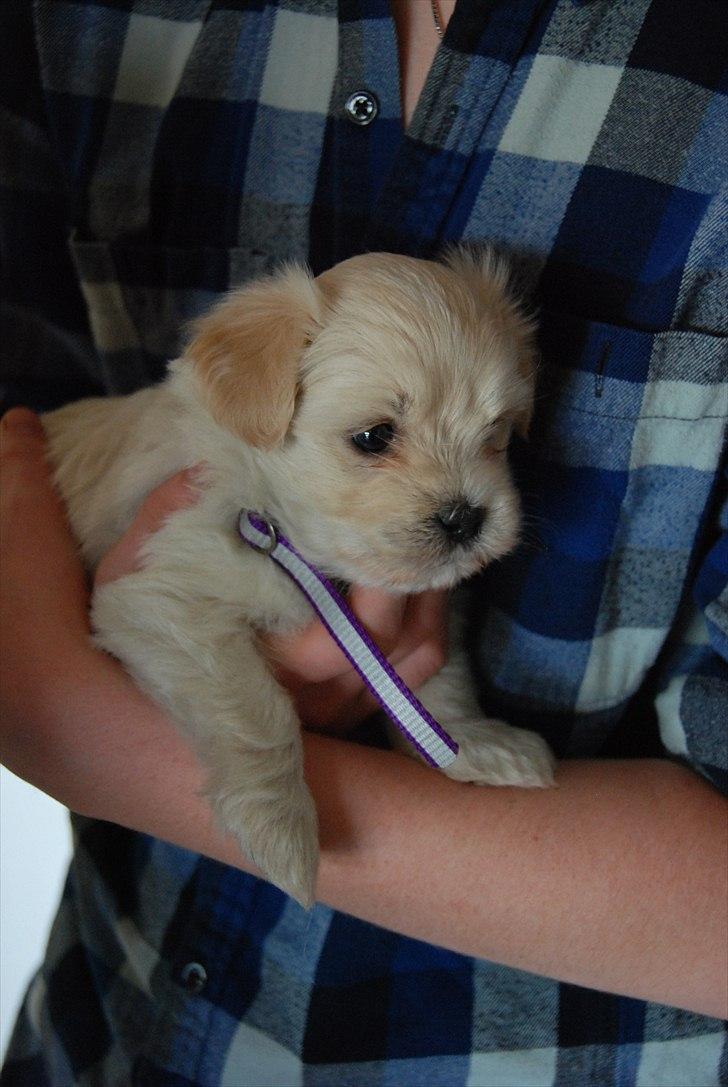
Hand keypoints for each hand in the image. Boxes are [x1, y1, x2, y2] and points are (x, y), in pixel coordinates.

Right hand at [92, 437, 448, 732]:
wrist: (146, 719)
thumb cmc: (148, 634)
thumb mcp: (136, 573)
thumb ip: (166, 518)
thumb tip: (202, 466)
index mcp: (289, 654)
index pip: (366, 614)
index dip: (387, 564)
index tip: (384, 515)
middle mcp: (326, 689)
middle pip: (403, 632)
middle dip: (418, 572)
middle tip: (416, 521)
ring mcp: (343, 706)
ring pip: (420, 652)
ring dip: (433, 599)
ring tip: (426, 548)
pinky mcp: (354, 713)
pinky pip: (417, 672)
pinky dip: (430, 628)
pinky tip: (419, 591)